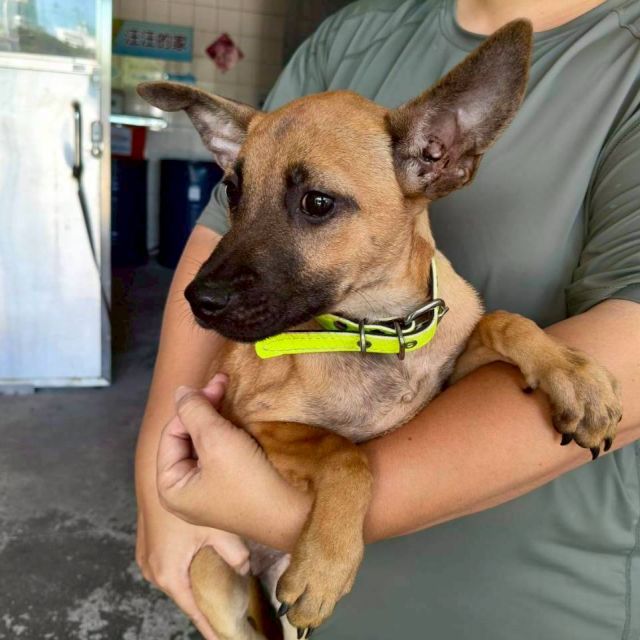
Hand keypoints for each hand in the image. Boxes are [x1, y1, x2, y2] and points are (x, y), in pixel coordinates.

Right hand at [136, 504, 248, 639]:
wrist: (155, 474)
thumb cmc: (183, 501)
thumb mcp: (216, 529)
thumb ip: (235, 554)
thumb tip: (246, 569)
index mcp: (169, 574)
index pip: (194, 611)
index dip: (211, 626)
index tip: (226, 639)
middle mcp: (153, 571)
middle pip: (185, 595)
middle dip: (207, 602)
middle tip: (231, 610)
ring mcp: (148, 556)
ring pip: (178, 578)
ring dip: (196, 581)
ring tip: (220, 588)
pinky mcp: (149, 544)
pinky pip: (171, 563)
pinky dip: (187, 566)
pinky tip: (203, 560)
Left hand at [157, 374, 310, 549]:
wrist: (295, 513)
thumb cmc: (248, 479)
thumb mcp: (216, 438)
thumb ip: (193, 411)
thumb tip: (179, 391)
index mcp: (171, 488)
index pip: (170, 434)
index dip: (191, 406)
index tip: (217, 384)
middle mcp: (186, 491)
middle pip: (186, 438)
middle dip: (204, 409)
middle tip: (224, 382)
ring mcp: (210, 490)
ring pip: (205, 443)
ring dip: (217, 417)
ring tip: (230, 393)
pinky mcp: (232, 487)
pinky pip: (222, 454)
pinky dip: (228, 433)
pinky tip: (239, 418)